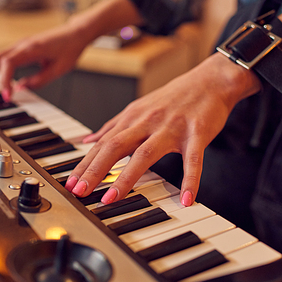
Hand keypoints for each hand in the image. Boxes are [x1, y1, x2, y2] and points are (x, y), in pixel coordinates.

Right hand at [0, 24, 88, 100]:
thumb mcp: (58, 69)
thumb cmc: (69, 48)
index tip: (7, 97)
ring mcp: (19, 46)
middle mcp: (21, 45)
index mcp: (31, 49)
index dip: (5, 81)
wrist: (75, 33)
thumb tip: (20, 89)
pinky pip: (1, 59)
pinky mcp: (20, 49)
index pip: (8, 64)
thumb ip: (39, 81)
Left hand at [65, 53, 260, 205]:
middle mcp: (147, 122)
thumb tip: (87, 140)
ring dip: (126, 177)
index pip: (103, 143)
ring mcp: (172, 128)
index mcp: (132, 118)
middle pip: (115, 146)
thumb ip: (113, 126)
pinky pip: (193, 160)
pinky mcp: (197, 133)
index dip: (85, 164)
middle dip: (94, 170)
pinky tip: (186, 200)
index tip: (70, 184)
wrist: (211, 80)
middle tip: (79, 192)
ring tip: (111, 199)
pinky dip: (190, 180)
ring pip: (145, 154)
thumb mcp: (138, 108)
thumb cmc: (173, 98)